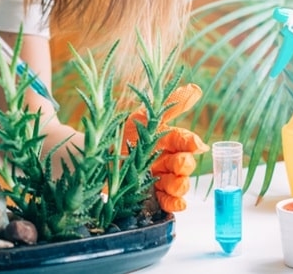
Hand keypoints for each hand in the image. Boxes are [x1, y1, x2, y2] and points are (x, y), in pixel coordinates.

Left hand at [122, 83, 208, 211]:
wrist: (97, 150)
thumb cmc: (123, 130)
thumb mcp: (143, 115)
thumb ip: (169, 104)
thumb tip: (194, 89)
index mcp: (167, 139)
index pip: (184, 140)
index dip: (191, 142)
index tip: (195, 144)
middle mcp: (166, 159)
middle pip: (184, 164)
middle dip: (185, 165)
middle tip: (181, 163)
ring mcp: (159, 177)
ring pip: (178, 184)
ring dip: (181, 186)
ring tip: (177, 184)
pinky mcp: (149, 193)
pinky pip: (166, 201)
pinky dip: (173, 203)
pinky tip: (177, 204)